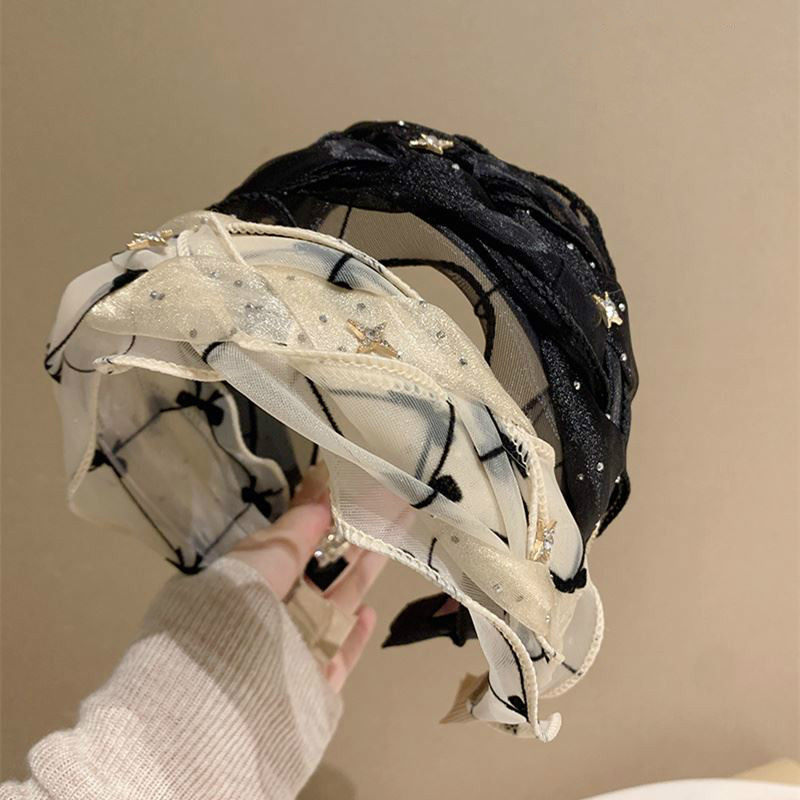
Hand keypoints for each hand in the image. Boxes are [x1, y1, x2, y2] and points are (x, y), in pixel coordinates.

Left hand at [228, 464, 386, 691]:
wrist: (234, 684)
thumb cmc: (244, 606)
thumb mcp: (265, 554)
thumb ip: (298, 528)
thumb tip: (323, 498)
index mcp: (258, 580)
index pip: (296, 547)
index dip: (324, 522)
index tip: (352, 499)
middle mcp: (277, 612)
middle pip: (322, 574)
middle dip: (352, 546)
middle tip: (384, 517)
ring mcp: (298, 648)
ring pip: (336, 608)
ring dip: (361, 578)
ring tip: (388, 548)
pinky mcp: (317, 680)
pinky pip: (340, 653)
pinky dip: (355, 634)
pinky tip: (370, 611)